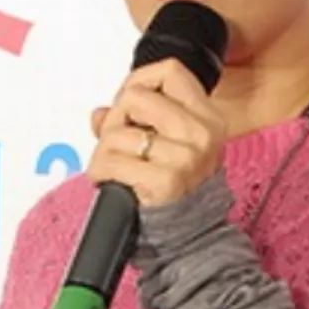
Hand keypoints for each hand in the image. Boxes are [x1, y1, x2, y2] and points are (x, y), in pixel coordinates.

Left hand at [87, 56, 226, 208]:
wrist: (193, 237)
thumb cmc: (180, 190)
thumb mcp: (174, 146)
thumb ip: (138, 121)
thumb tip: (100, 113)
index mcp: (208, 117)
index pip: (170, 71)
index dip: (139, 79)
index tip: (128, 102)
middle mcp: (202, 133)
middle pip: (136, 95)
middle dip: (116, 117)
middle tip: (116, 139)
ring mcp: (186, 157)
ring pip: (119, 130)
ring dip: (104, 149)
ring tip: (113, 163)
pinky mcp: (166, 181)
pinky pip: (112, 160)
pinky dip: (100, 169)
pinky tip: (108, 178)